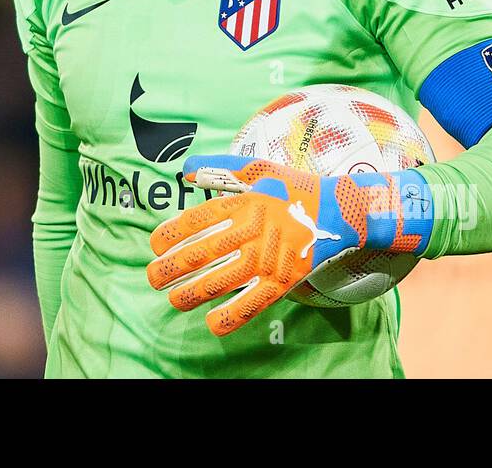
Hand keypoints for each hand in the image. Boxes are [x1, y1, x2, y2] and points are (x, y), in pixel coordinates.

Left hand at [146, 154, 432, 335]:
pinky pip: (252, 304)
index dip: (170, 234)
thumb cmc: (292, 188)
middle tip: (152, 277)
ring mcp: (268, 258)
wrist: (338, 211)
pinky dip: (230, 317)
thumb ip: (219, 167)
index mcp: (243, 202)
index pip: (196, 220)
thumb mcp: (257, 168)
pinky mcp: (283, 281)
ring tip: (173, 299)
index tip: (153, 245)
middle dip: (170, 268)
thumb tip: (184, 169)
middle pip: (201, 253)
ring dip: (191, 294)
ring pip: (220, 282)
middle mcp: (252, 231)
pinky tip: (211, 323)